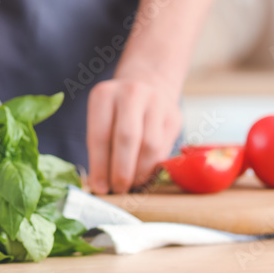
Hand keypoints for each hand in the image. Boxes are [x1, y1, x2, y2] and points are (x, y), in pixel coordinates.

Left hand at [86, 64, 181, 193]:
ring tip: (131, 184)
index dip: (99, 165)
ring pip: (150, 145)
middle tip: (118, 189)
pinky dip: (153, 167)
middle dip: (122, 170)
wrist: (148, 83)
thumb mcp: (101, 118)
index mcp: (104, 94)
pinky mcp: (174, 116)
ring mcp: (156, 103)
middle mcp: (131, 93)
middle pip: (127, 138)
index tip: (98, 187)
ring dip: (140, 171)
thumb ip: (100, 146)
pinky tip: (144, 174)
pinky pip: (165, 148)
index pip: (100, 134)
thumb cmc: (117, 111)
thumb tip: (99, 184)